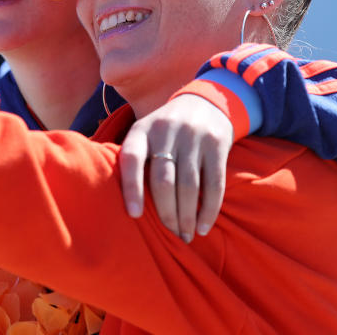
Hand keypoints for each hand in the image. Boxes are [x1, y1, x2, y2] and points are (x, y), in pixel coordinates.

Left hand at [119, 94, 232, 242]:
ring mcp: (193, 136)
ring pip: (189, 185)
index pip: (132, 158)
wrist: (205, 102)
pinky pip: (214, 183)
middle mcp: (166, 130)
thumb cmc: (166, 130)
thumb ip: (134, 160)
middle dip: (167, 213)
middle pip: (163, 180)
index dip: (131, 187)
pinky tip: (204, 226)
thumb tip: (120, 205)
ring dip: (187, 216)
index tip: (134, 215)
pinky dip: (209, 208)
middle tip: (170, 235)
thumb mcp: (145, 133)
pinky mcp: (216, 143)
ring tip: (186, 235)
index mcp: (142, 129)